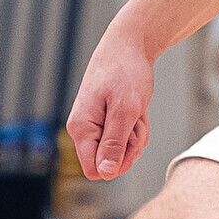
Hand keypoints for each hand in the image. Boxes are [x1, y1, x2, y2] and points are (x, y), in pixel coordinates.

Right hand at [66, 25, 156, 181]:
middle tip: (135, 120)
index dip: (117, 164)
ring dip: (136, 134)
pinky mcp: (106, 121)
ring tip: (136, 110)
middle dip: (130, 147)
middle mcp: (84, 130)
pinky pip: (125, 138)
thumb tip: (104, 173)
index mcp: (81, 128)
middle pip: (110, 163)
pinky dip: (136, 126)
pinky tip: (137, 109)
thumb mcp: (125, 110)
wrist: (129, 44)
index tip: (131, 141)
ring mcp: (95, 125)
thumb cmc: (126, 72)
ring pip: (120, 151)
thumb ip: (114, 144)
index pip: (94, 170)